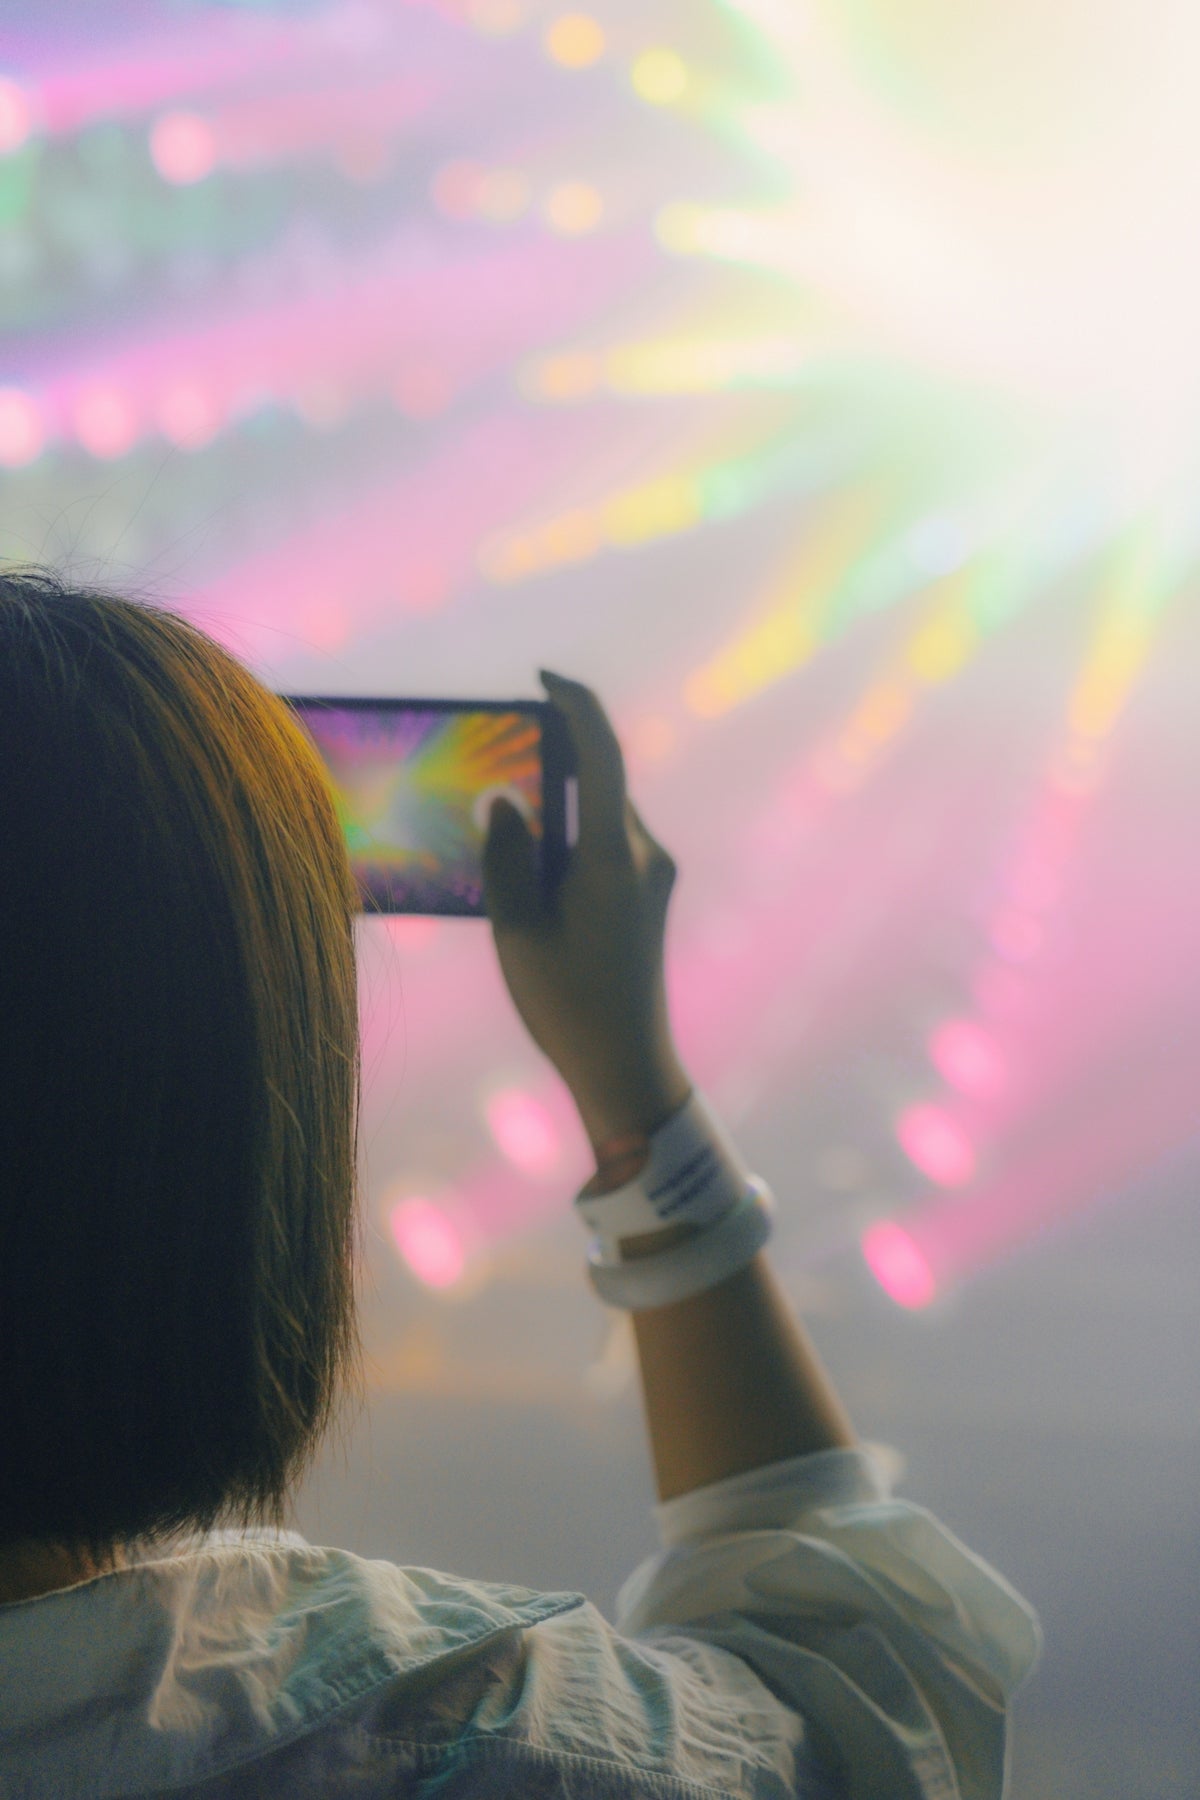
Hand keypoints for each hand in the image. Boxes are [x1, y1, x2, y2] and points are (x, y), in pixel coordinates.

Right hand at [482, 670, 690, 1149]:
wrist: (627, 1067)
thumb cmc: (567, 1005)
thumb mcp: (517, 931)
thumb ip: (505, 858)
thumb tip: (501, 801)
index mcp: (612, 856)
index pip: (602, 753)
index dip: (576, 704)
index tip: (543, 679)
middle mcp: (643, 855)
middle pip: (598, 782)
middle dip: (551, 760)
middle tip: (498, 757)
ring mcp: (652, 875)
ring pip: (600, 815)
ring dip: (558, 805)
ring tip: (503, 820)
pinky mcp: (648, 895)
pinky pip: (606, 843)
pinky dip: (570, 836)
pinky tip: (531, 862)